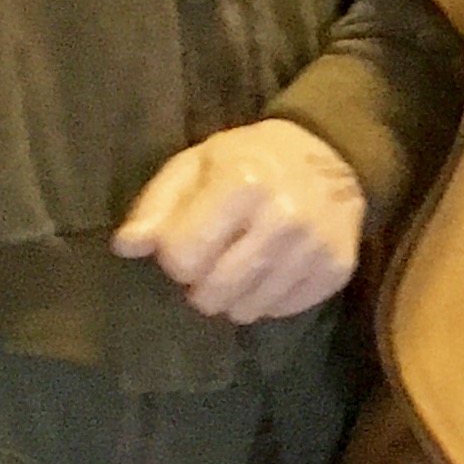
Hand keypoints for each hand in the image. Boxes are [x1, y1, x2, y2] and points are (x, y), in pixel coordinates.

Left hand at [116, 119, 371, 323]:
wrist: (332, 153)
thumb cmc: (249, 159)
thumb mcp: (193, 164)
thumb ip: (156, 206)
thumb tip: (126, 247)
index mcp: (241, 184)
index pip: (183, 257)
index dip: (174, 257)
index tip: (183, 244)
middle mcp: (284, 218)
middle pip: (215, 291)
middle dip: (199, 286)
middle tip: (206, 264)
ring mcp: (315, 246)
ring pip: (248, 308)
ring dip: (231, 298)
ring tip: (234, 269)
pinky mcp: (337, 269)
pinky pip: (282, 310)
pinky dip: (265, 299)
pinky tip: (266, 273)